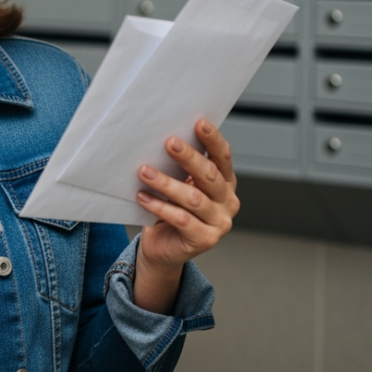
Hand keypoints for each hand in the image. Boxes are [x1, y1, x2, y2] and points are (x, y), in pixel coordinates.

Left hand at [131, 119, 239, 313]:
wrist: (164, 248)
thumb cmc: (171, 209)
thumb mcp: (180, 184)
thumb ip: (180, 167)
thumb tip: (165, 138)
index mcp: (226, 182)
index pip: (223, 157)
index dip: (213, 140)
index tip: (199, 123)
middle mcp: (228, 201)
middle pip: (209, 175)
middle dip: (188, 157)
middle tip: (169, 142)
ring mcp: (220, 223)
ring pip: (193, 198)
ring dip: (166, 183)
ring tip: (144, 171)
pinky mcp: (206, 240)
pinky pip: (181, 219)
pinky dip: (160, 207)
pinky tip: (143, 197)